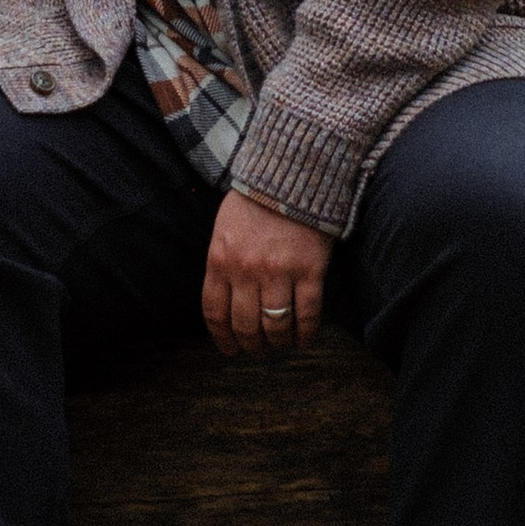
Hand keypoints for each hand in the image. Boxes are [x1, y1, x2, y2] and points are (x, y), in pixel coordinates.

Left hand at [202, 191, 331, 359]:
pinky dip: (305, 334)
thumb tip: (225, 300)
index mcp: (220, 260)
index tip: (230, 350)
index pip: (215, 312)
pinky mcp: (309, 271)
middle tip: (259, 351)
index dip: (222, 338)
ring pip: (275, 325)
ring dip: (278, 342)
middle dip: (252, 345)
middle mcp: (246, 270)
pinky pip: (307, 314)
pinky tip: (303, 340)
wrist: (292, 174)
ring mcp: (279, 272)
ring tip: (281, 344)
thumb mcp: (224, 229)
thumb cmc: (255, 201)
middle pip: (245, 325)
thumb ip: (222, 263)